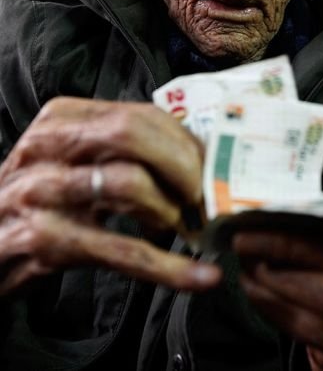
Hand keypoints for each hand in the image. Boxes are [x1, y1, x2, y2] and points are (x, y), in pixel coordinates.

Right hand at [0, 97, 220, 294]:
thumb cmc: (41, 196)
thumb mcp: (73, 159)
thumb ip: (119, 150)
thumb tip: (192, 158)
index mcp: (62, 119)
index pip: (139, 115)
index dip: (184, 141)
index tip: (211, 165)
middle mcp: (49, 147)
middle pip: (133, 135)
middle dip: (184, 165)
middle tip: (205, 194)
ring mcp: (44, 191)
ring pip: (129, 184)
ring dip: (172, 210)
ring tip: (180, 226)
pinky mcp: (46, 239)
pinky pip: (122, 250)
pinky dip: (169, 267)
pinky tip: (200, 276)